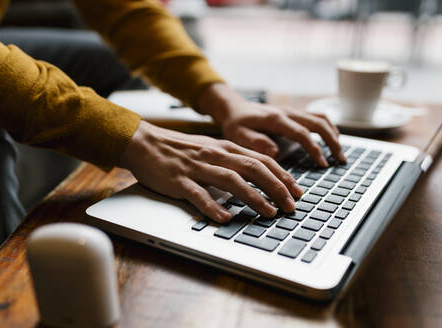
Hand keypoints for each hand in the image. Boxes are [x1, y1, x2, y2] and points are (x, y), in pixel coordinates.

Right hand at [120, 120, 303, 222]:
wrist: (144, 143)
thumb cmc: (180, 149)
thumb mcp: (212, 149)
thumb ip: (233, 160)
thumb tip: (259, 175)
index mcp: (226, 148)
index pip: (262, 160)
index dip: (283, 176)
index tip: (297, 191)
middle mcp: (216, 155)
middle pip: (253, 169)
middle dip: (276, 188)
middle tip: (290, 206)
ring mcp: (198, 168)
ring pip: (231, 181)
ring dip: (253, 197)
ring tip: (269, 213)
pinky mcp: (179, 181)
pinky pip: (198, 194)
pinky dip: (213, 206)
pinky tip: (225, 217)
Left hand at [198, 83, 345, 165]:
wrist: (234, 108)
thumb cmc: (235, 124)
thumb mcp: (237, 134)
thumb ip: (255, 142)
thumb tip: (275, 153)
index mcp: (275, 119)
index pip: (301, 133)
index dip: (314, 148)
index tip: (322, 164)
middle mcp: (287, 112)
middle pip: (318, 123)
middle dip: (332, 142)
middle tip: (340, 160)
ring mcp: (292, 111)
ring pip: (321, 118)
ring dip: (333, 134)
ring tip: (339, 153)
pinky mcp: (294, 113)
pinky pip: (316, 117)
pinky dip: (327, 128)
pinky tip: (332, 140)